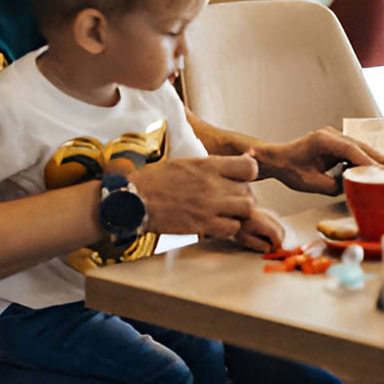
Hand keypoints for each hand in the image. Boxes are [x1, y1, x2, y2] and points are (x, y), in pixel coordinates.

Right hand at [131, 155, 257, 238]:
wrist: (133, 199)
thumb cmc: (157, 179)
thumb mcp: (189, 162)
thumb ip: (219, 162)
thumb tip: (251, 155)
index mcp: (209, 165)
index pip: (250, 167)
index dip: (248, 174)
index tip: (239, 179)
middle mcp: (212, 184)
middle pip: (249, 191)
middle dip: (242, 196)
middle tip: (229, 199)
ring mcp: (209, 205)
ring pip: (246, 209)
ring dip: (239, 212)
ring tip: (225, 212)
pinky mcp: (202, 224)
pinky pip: (232, 228)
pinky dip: (228, 227)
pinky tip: (217, 223)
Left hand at [233, 208, 283, 252]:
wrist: (236, 214)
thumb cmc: (239, 228)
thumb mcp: (245, 238)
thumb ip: (258, 244)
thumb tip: (269, 249)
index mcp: (261, 223)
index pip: (274, 234)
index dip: (277, 244)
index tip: (277, 252)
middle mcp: (268, 217)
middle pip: (280, 231)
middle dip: (279, 241)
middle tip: (274, 250)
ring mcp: (270, 215)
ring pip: (280, 227)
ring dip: (279, 237)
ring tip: (272, 244)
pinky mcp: (270, 215)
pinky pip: (277, 224)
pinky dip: (277, 232)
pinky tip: (270, 237)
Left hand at [257, 127, 383, 195]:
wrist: (278, 159)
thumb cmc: (290, 170)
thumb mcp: (311, 184)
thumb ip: (333, 186)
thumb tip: (353, 188)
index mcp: (323, 141)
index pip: (351, 150)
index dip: (369, 161)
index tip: (383, 171)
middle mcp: (331, 135)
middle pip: (361, 146)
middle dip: (381, 158)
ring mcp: (335, 137)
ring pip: (361, 147)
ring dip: (376, 158)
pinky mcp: (336, 143)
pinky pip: (355, 150)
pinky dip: (366, 159)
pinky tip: (378, 168)